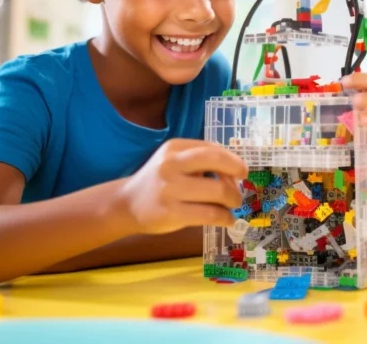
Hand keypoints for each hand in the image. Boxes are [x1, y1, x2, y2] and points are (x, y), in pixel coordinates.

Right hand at [114, 140, 247, 234]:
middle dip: (236, 178)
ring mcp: (170, 189)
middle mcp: (171, 164)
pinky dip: (225, 218)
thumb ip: (201, 160)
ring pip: (218, 191)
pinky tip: (227, 220)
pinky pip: (210, 214)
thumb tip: (236, 172)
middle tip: (238, 191)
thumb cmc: (158, 182)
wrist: (126, 204)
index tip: (241, 172)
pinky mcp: (171, 213)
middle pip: (218, 163)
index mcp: (175, 147)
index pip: (214, 149)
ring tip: (232, 206)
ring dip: (233, 200)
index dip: (233, 162)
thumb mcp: (174, 161)